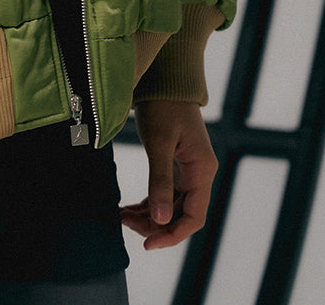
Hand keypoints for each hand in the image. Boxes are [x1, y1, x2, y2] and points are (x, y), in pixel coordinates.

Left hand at [119, 100, 217, 250]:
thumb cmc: (164, 106)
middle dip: (155, 226)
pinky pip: (165, 193)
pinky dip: (149, 203)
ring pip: (172, 206)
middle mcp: (199, 174)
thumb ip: (160, 182)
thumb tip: (160, 221)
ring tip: (122, 217)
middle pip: (182, 215)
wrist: (164, 78)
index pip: (194, 217)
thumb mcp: (159, 144)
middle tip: (126, 225)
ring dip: (149, 216)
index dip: (172, 235)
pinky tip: (129, 208)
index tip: (147, 244)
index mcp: (202, 171)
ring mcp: (188, 170)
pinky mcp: (176, 164)